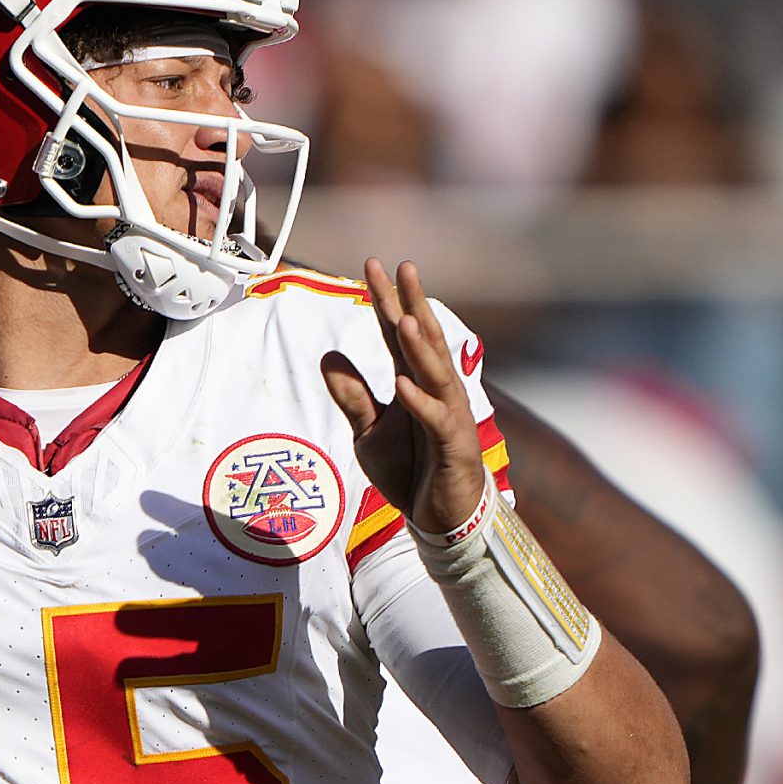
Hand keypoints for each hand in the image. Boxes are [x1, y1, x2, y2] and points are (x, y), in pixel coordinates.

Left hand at [319, 259, 488, 535]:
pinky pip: (437, 421)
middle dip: (412, 304)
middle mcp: (436, 390)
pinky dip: (420, 403)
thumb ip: (352, 395)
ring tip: (403, 318)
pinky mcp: (454, 447)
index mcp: (414, 382)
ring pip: (435, 374)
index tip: (372, 265)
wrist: (439, 518)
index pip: (397, 333)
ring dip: (418, 347)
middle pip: (422, 341)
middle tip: (403, 266)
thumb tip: (328, 355)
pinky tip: (404, 384)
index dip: (386, 299)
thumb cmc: (410, 470)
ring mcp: (449, 416)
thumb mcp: (369, 431)